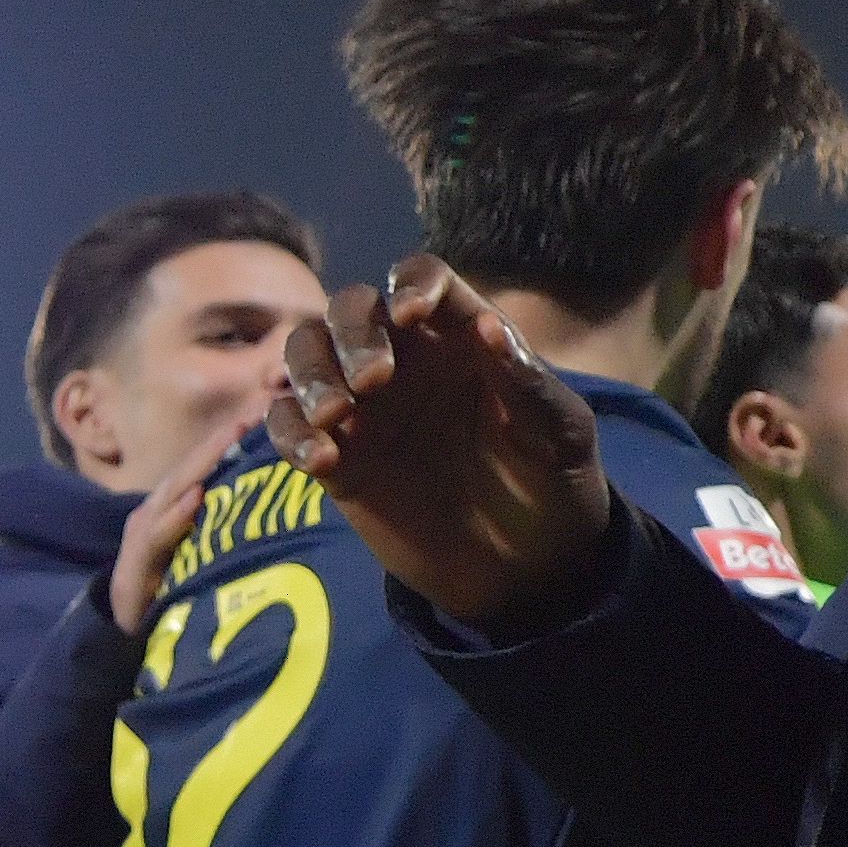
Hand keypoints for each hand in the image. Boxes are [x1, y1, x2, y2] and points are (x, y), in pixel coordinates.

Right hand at [108, 407, 259, 636]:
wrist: (126, 643)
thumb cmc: (174, 595)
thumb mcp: (203, 557)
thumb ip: (227, 530)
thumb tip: (276, 506)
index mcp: (174, 511)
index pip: (204, 467)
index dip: (232, 440)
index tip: (267, 410)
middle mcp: (156, 515)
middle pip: (192, 469)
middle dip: (223, 439)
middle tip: (258, 409)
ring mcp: (143, 538)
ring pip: (175, 491)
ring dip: (204, 462)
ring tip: (233, 434)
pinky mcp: (134, 568)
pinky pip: (157, 538)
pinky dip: (176, 517)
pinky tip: (196, 498)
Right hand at [270, 259, 613, 631]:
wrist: (525, 566)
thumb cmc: (554, 485)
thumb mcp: (560, 436)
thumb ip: (528, 384)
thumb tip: (487, 327)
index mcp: (463, 337)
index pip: (425, 280)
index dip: (413, 285)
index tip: (413, 316)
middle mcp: (408, 359)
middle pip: (353, 307)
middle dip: (354, 333)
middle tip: (374, 380)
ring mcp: (367, 405)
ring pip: (307, 352)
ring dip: (309, 373)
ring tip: (336, 416)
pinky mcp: (337, 455)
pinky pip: (287, 423)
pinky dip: (290, 431)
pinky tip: (321, 460)